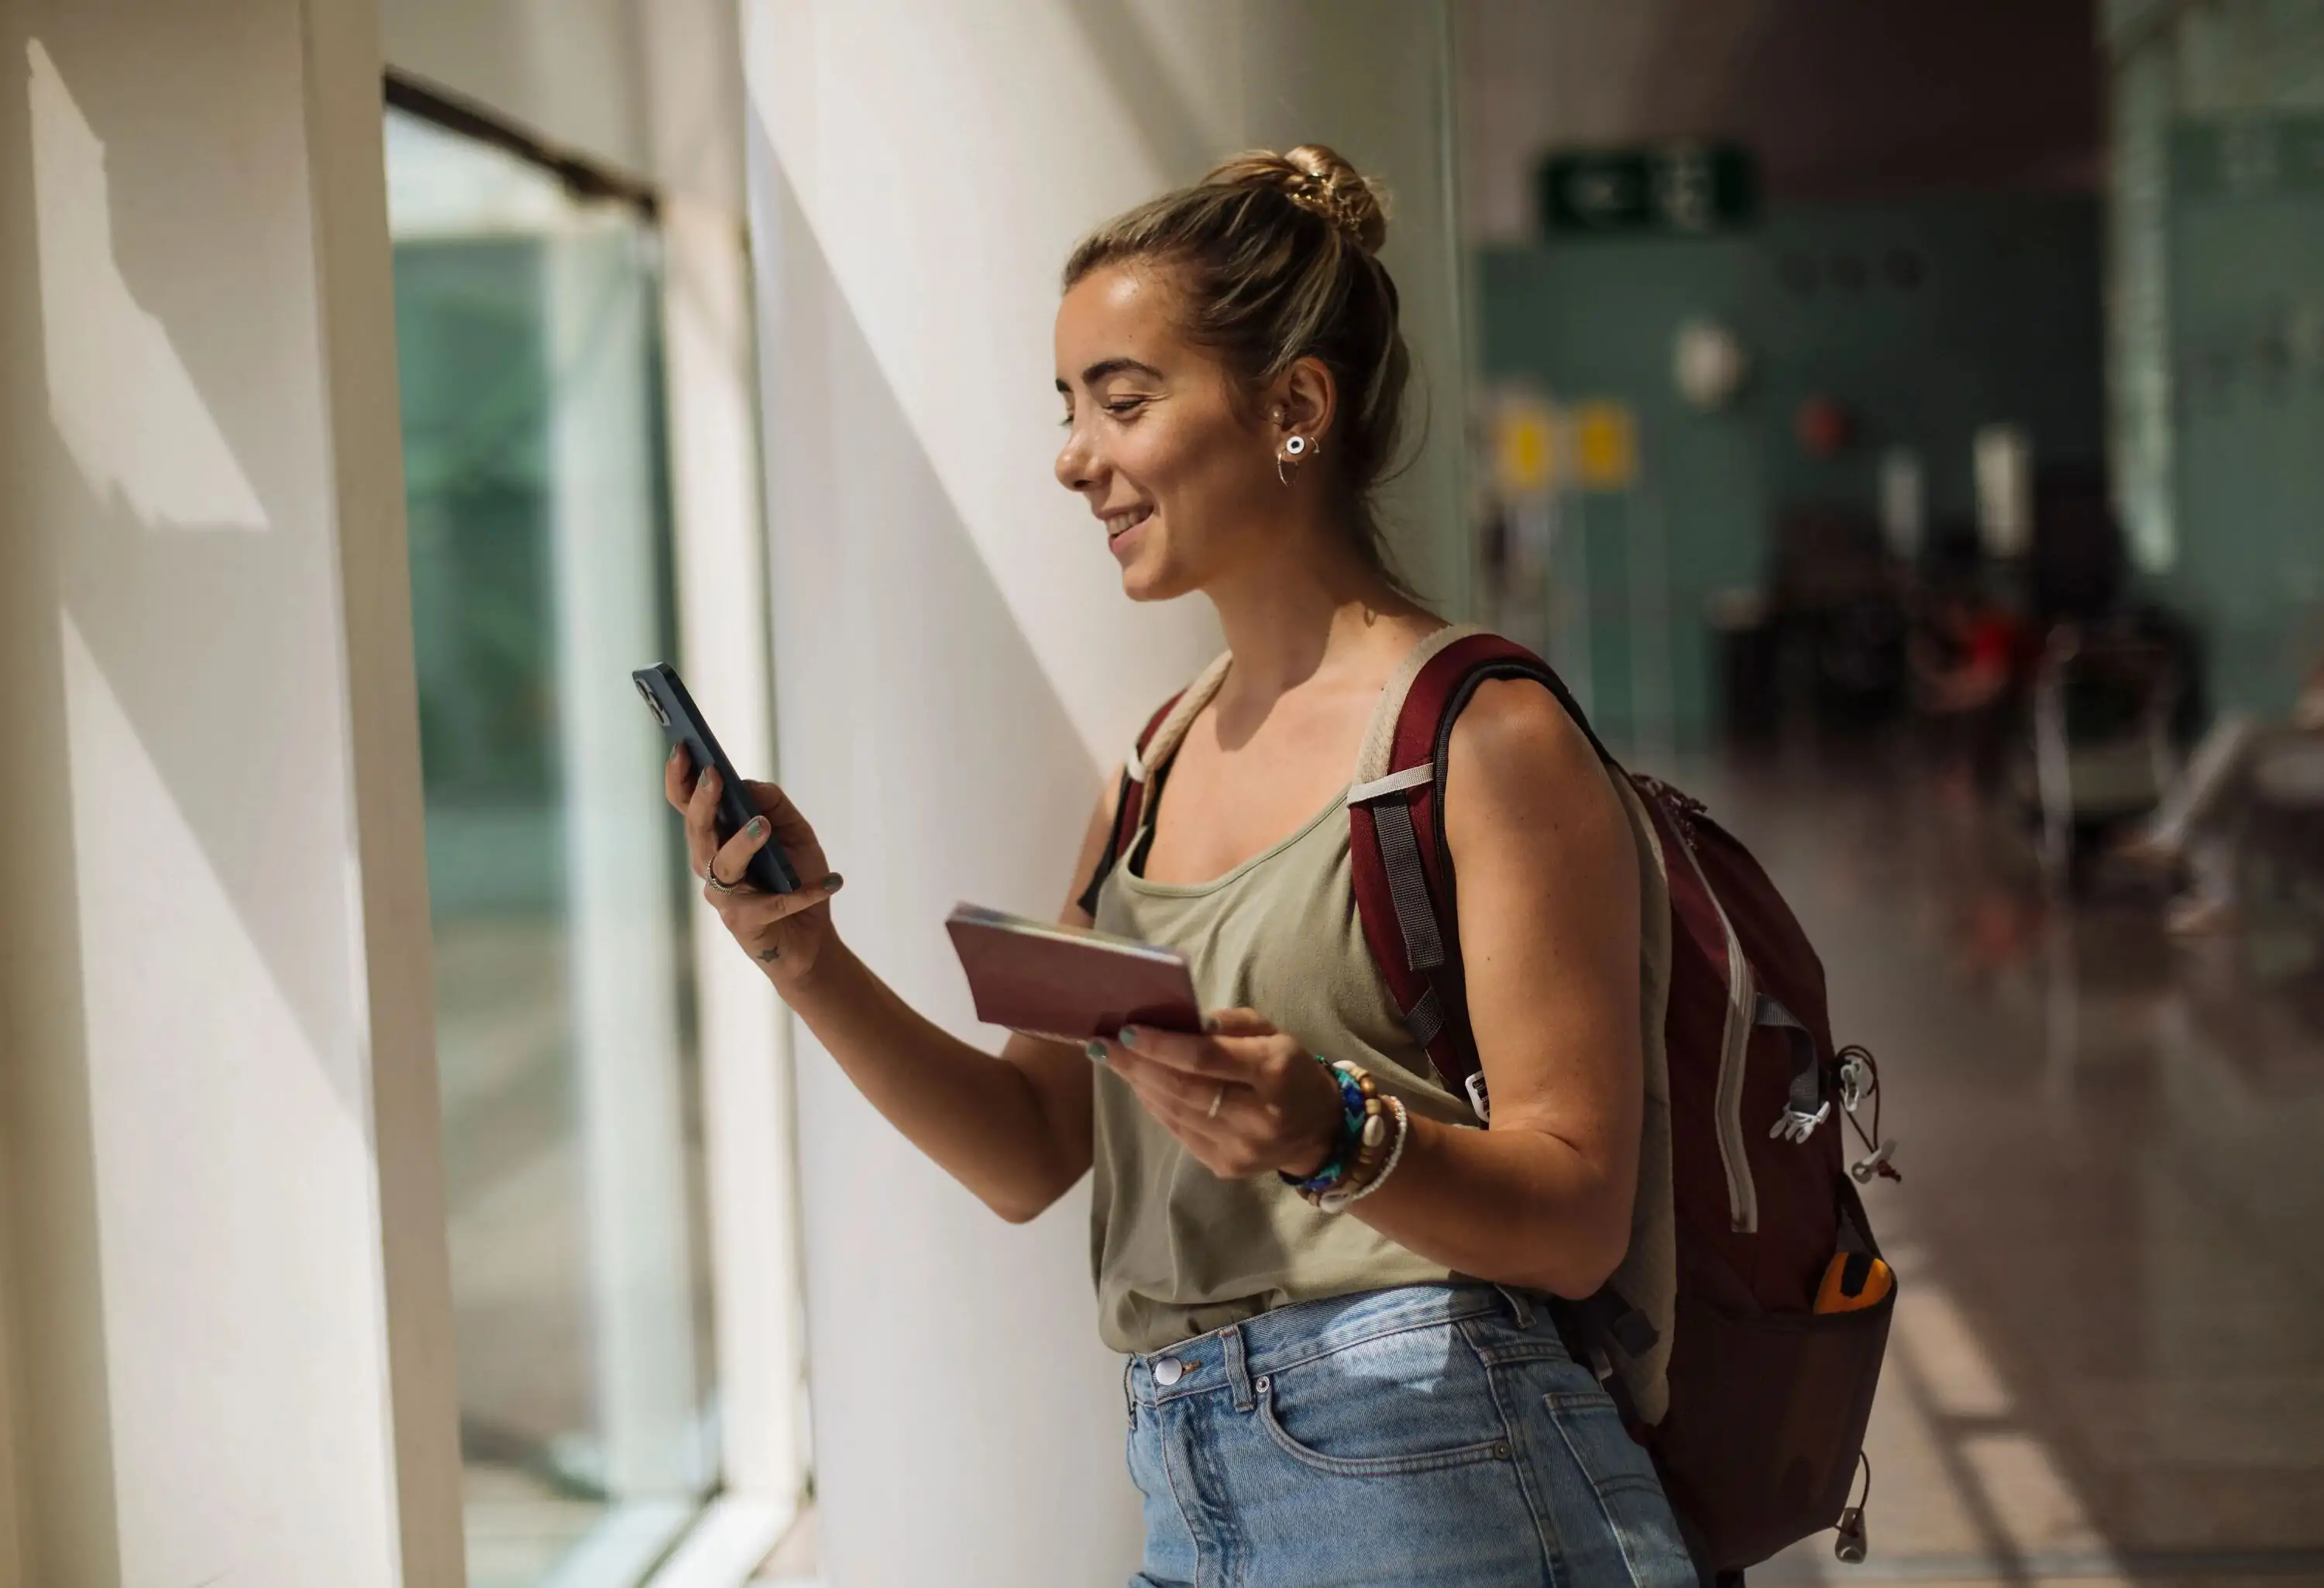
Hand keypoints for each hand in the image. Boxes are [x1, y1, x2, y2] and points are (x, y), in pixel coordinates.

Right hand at [664, 746, 843, 980]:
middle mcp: (711, 864)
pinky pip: (773, 904)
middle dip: (703, 802)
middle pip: (697, 830)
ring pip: (723, 864)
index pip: (687, 804)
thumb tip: (749, 786)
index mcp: (716, 838)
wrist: (810, 937)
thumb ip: (773, 804)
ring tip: (762, 824)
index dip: (680, 778)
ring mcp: (724, 896)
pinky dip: (805, 892)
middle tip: (715, 776)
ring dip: (742, 843)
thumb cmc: (795, 878)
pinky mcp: (745, 924)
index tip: (682, 747)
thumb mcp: (794, 832)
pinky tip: (833, 882)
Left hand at [1094, 1010, 1344, 1180]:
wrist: (1319, 1132)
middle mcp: (1257, 1115)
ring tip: (1116, 1061)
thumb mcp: (1274, 1034)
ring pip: (1174, 1111)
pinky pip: (1178, 1132)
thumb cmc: (1291, 1071)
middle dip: (1136, 1064)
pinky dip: (1156, 1106)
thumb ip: (1231, 1024)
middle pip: (1181, 1087)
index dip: (1160, 1045)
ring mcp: (1239, 1147)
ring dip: (1140, 1084)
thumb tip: (1182, 1022)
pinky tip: (1142, 1086)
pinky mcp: (1225, 1167)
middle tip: (1102, 1045)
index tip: (1125, 1030)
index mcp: (1273, 1071)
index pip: (1204, 1058)